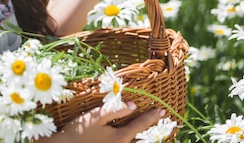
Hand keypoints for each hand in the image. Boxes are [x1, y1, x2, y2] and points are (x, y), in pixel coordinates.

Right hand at [40, 102, 162, 142]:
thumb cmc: (80, 130)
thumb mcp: (96, 116)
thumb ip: (115, 109)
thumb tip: (133, 105)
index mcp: (121, 137)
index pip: (141, 124)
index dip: (152, 116)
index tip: (162, 111)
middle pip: (143, 141)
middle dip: (153, 133)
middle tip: (163, 127)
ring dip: (144, 140)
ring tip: (150, 135)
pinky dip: (134, 142)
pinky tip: (133, 139)